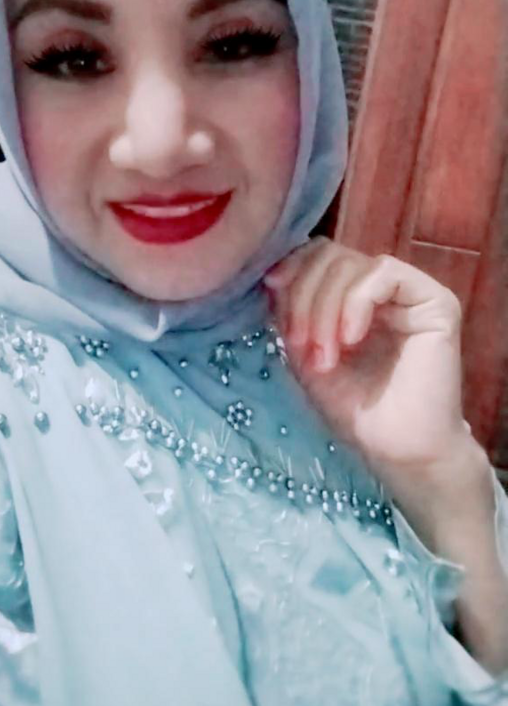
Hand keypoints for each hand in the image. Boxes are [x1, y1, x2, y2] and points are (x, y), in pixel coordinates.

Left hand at [264, 238, 468, 471]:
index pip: (318, 256)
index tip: (270, 291)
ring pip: (352, 264)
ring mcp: (410, 291)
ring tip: (323, 357)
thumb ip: (290, 314)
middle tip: (298, 345)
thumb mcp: (305, 355)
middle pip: (330, 255)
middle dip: (303, 296)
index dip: (291, 268)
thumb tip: (272, 274)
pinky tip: (351, 340)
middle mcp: (381, 287)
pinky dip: (356, 303)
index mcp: (351, 295)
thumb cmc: (355, 410)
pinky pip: (383, 274)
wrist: (398, 451)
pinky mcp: (435, 301)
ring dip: (324, 309)